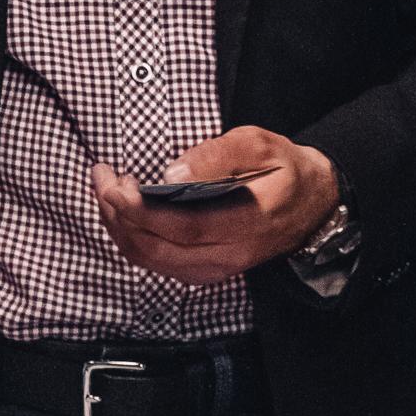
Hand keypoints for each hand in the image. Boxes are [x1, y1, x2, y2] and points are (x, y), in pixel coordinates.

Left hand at [92, 124, 339, 284]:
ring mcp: (216, 269)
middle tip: (101, 177)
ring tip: (107, 189)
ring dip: (119, 228)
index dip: (142, 210)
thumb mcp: (260, 144)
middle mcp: (228, 256)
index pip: (183, 228)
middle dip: (117, 215)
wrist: (314, 206)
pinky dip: (132, 240)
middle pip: (157, 250)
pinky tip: (124, 212)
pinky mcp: (206, 271)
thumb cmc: (285, 170)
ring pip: (152, 261)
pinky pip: (158, 264)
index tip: (114, 185)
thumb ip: (219, 155)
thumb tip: (172, 173)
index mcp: (246, 223)